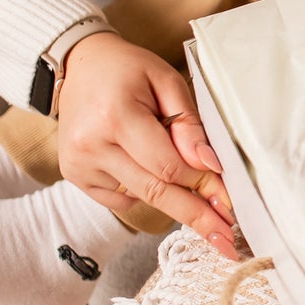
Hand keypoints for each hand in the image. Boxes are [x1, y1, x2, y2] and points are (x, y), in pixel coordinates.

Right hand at [57, 31, 238, 256]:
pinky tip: (144, 166)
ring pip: (140, 198)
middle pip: (154, 191)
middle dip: (195, 215)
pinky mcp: (75, 175)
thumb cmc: (129, 70)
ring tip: (201, 207)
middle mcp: (91, 145)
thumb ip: (188, 124)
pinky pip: (120, 199)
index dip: (202, 184)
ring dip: (174, 203)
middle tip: (225, 239)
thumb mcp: (166, 81)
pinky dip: (142, 191)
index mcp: (116, 116)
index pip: (168, 166)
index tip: (229, 203)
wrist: (79, 65)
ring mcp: (78, 164)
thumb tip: (210, 166)